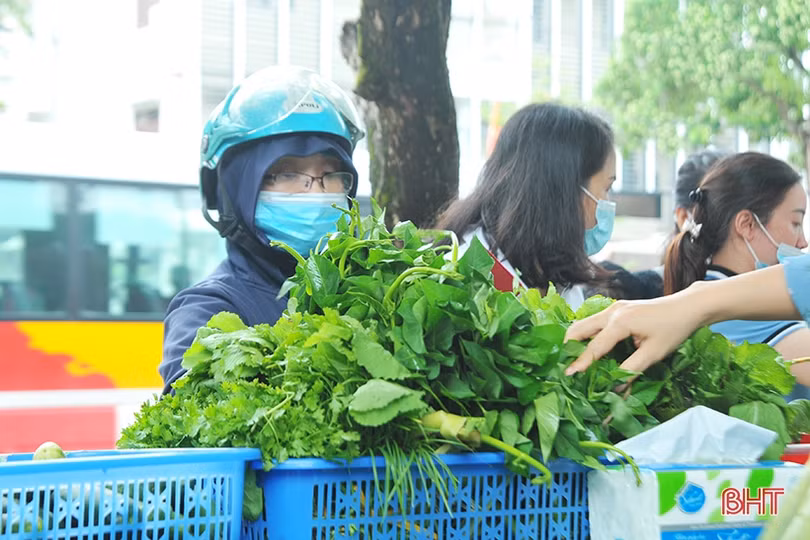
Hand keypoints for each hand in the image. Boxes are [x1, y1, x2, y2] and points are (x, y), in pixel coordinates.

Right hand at [564, 297, 702, 374]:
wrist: (688, 307)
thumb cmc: (674, 329)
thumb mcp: (654, 354)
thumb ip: (631, 370)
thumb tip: (614, 388)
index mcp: (621, 322)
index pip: (595, 346)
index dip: (581, 362)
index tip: (567, 375)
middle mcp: (612, 312)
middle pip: (579, 328)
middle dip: (567, 346)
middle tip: (562, 364)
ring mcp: (613, 307)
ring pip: (584, 323)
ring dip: (575, 340)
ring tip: (570, 358)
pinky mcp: (617, 308)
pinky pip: (594, 321)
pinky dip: (586, 334)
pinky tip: (587, 347)